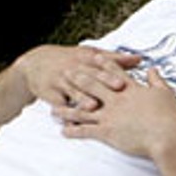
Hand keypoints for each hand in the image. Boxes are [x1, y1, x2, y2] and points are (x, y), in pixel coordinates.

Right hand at [18, 44, 137, 112]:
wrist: (36, 63)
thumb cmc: (70, 59)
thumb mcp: (90, 54)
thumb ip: (114, 58)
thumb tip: (139, 59)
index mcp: (85, 59)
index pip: (100, 66)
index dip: (112, 74)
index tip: (123, 82)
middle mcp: (73, 69)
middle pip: (90, 78)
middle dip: (102, 86)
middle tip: (115, 94)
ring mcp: (61, 81)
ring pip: (74, 91)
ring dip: (82, 99)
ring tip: (92, 107)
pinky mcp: (50, 94)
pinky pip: (58, 105)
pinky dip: (64, 113)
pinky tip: (70, 121)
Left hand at [56, 67, 175, 159]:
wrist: (166, 136)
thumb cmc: (169, 116)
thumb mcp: (166, 93)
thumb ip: (157, 80)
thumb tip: (153, 69)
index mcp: (131, 89)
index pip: (113, 73)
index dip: (102, 64)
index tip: (92, 58)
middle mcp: (116, 100)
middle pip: (93, 86)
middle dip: (77, 79)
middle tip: (64, 74)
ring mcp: (110, 115)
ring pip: (83, 110)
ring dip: (67, 109)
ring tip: (53, 108)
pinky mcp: (107, 131)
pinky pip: (85, 131)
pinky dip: (73, 131)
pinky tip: (63, 131)